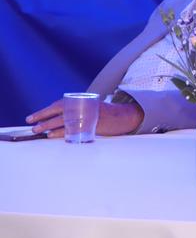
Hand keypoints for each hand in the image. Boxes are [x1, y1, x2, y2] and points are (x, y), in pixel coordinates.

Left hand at [27, 99, 144, 137]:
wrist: (122, 115)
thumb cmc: (103, 112)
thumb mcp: (88, 106)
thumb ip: (74, 110)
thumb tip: (54, 119)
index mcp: (79, 101)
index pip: (57, 106)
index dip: (43, 112)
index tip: (31, 118)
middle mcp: (81, 107)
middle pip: (57, 114)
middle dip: (43, 120)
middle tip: (32, 127)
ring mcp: (85, 117)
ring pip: (62, 123)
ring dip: (49, 128)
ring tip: (39, 132)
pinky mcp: (89, 126)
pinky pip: (71, 131)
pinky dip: (61, 134)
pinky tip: (53, 136)